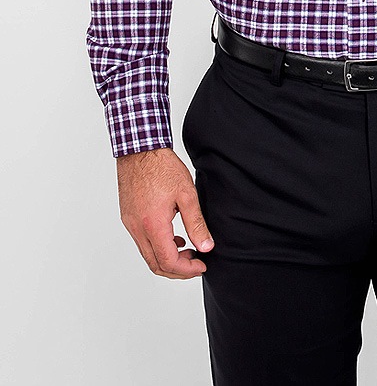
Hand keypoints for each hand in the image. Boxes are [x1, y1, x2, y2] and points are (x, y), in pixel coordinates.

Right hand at [116, 147, 213, 278]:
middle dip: (177, 270)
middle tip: (196, 262)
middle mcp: (137, 229)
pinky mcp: (128, 218)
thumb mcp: (186, 194)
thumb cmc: (162, 167)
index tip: (201, 264)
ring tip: (187, 249)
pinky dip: (157, 247)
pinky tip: (173, 236)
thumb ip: (196, 223)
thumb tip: (206, 246)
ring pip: (147, 255)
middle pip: (155, 265)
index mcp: (153, 225)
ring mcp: (130, 224)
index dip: (187, 269)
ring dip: (167, 259)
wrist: (140, 149)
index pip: (168, 261)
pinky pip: (142, 242)